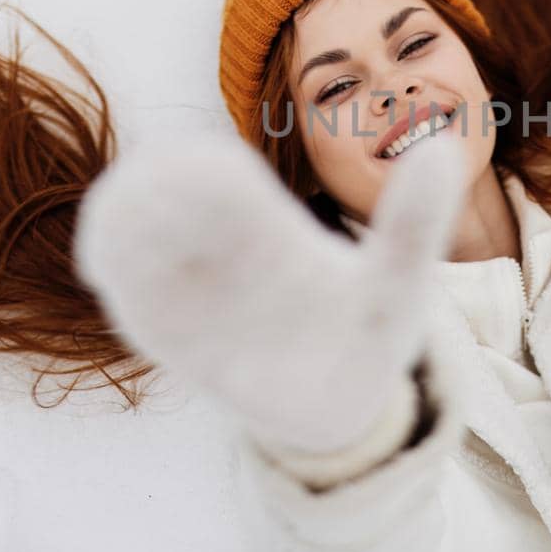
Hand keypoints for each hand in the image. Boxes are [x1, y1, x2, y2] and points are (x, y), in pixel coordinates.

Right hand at [73, 126, 469, 456]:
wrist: (335, 407)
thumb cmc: (368, 334)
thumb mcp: (396, 287)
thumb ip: (412, 225)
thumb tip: (442, 145)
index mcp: (269, 221)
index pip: (212, 168)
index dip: (195, 165)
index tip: (211, 181)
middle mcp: (216, 239)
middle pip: (153, 185)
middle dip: (143, 190)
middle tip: (152, 211)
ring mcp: (181, 278)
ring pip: (122, 222)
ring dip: (117, 224)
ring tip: (124, 251)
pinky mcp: (158, 318)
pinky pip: (117, 275)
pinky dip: (108, 261)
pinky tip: (115, 275)